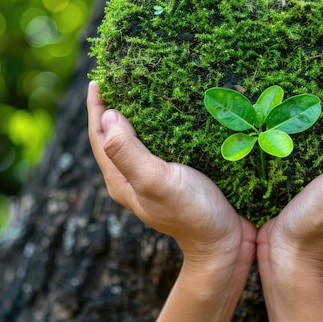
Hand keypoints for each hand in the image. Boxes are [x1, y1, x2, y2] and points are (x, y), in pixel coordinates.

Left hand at [87, 81, 255, 321]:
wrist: (226, 244)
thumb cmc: (191, 212)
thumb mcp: (155, 180)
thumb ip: (127, 151)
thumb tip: (108, 116)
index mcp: (121, 179)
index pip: (99, 137)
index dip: (96, 108)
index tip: (98, 79)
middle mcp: (134, 179)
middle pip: (115, 137)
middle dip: (114, 108)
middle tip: (121, 78)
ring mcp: (156, 180)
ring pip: (139, 141)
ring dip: (138, 115)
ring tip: (145, 90)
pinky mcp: (178, 178)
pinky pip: (162, 146)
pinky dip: (161, 127)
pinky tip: (174, 115)